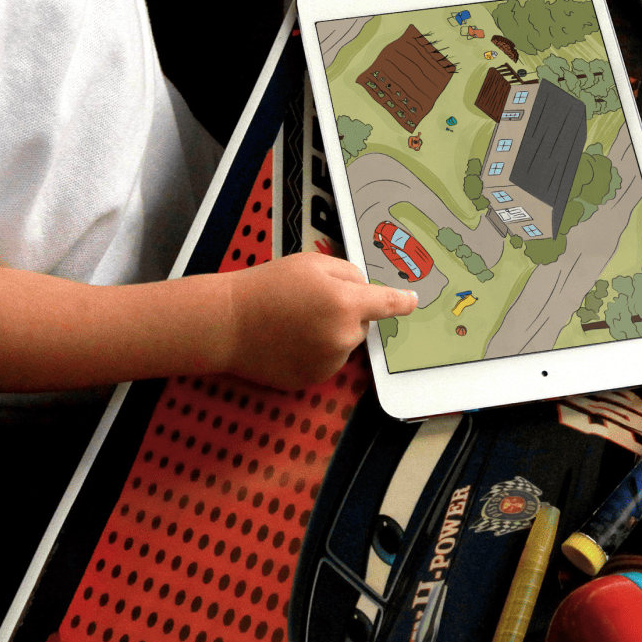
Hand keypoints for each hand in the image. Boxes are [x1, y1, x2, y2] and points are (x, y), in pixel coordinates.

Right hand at [220, 252, 416, 389]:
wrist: (229, 323)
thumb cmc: (266, 287)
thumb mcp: (310, 263)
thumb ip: (347, 273)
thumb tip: (364, 289)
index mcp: (346, 304)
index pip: (387, 304)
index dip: (403, 302)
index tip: (413, 302)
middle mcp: (343, 337)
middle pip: (361, 324)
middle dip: (345, 313)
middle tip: (308, 302)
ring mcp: (328, 363)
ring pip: (343, 344)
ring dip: (329, 334)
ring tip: (292, 322)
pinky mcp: (313, 379)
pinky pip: (325, 362)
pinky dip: (313, 352)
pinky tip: (287, 340)